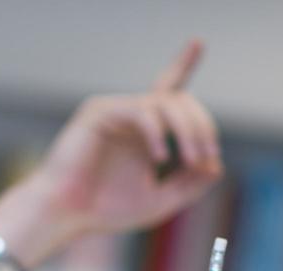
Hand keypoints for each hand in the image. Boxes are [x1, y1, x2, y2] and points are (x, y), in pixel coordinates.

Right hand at [0, 40, 222, 265]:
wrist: (65, 215)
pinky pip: (140, 111)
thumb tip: (217, 166)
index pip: (169, 92)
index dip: (183, 65)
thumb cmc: (104, 210)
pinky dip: (157, 133)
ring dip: (188, 130)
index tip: (197, 42)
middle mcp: (131, 116)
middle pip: (180, 101)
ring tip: (192, 160)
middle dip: (201, 127)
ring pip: (166, 102)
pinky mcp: (98, 112)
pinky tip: (159, 157)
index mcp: (144, 131)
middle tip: (207, 157)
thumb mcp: (159, 202)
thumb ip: (189, 186)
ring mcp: (115, 111)